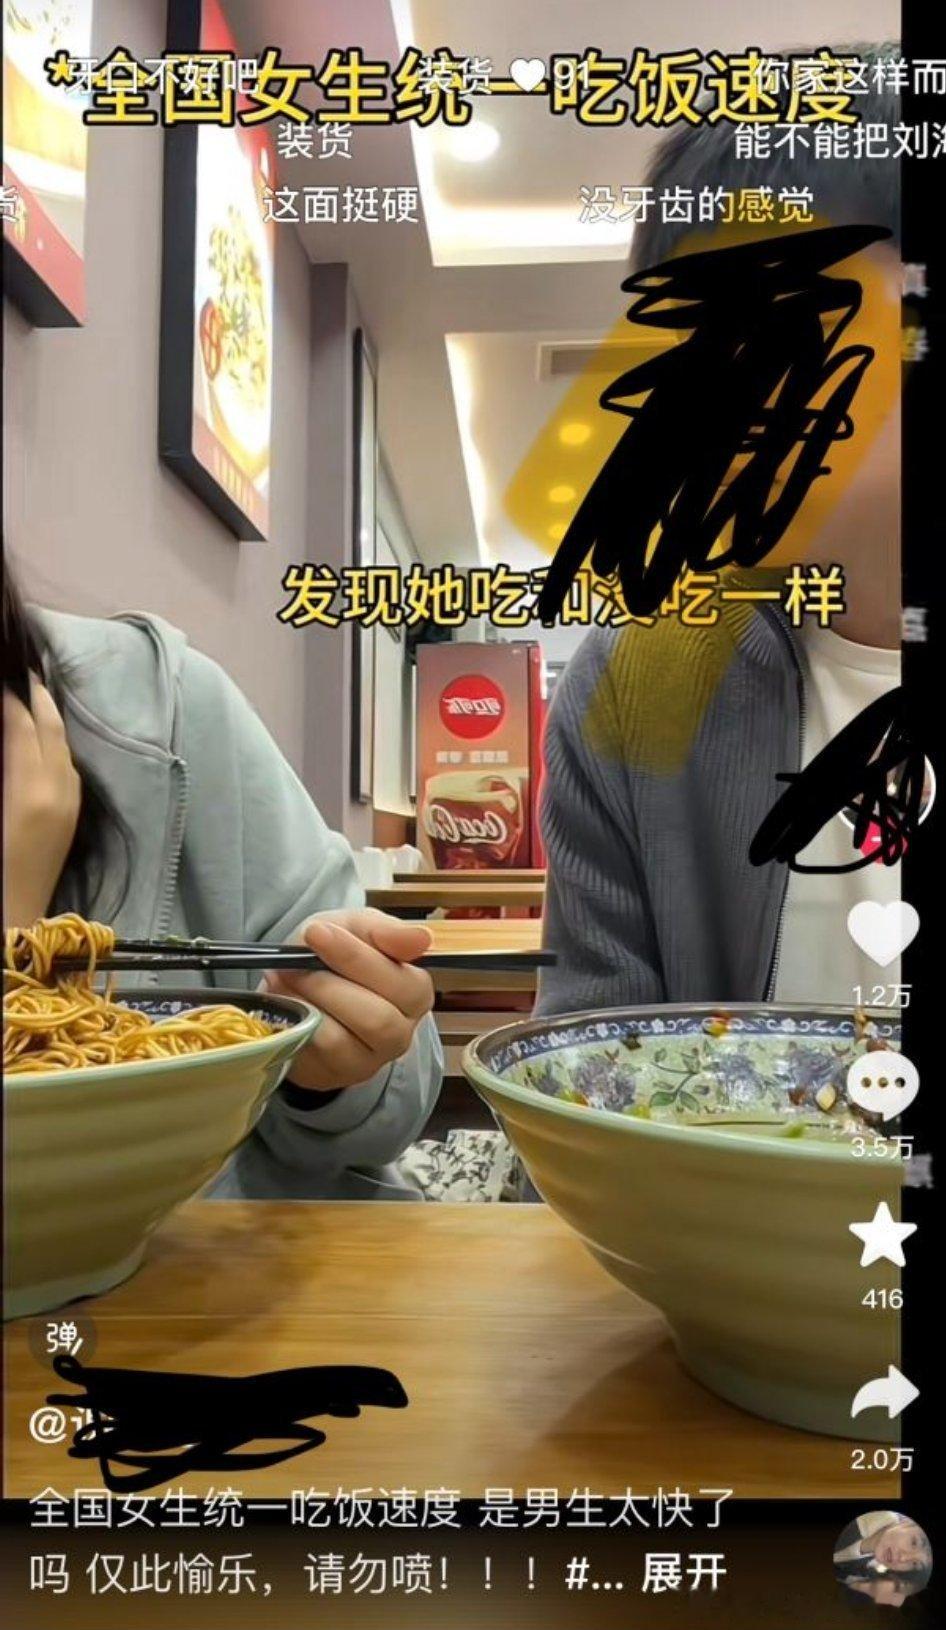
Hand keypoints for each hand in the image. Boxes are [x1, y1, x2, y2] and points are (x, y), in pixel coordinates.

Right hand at [3, 681, 81, 927]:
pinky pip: (68, 770)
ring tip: (30, 702)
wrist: (11, 918)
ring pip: (63, 748)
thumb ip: (1, 763)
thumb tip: (6, 735)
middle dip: (37, 698)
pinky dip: (55, 747)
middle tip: (22, 674)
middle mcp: (60, 790)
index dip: (10, 699)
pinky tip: (41, 743)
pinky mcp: (72, 818)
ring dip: (48, 721)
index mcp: (31, 788)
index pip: (24, 725)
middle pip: (52, 729)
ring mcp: (70, 805)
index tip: (2, 683)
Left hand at [264, 909, 434, 1091]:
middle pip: (376, 1018)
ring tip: (288, 981)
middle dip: (327, 985)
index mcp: (416, 993)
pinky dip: (294, 1025)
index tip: (317, 932)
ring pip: (339, 1040)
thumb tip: (423, 937)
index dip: (354, 956)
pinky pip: (310, 1055)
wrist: (298, 986)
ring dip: (307, 1005)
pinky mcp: (333, 1076)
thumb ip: (386, 932)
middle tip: (295, 963)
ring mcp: (367, 1061)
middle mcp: (401, 1034)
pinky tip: (288, 1005)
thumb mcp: (356, 928)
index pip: (399, 982)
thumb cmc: (335, 953)